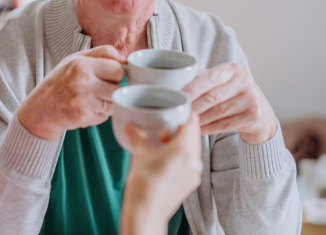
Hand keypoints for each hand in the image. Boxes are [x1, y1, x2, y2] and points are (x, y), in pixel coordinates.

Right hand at [17, 45, 125, 140]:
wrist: (39, 110)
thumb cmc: (59, 83)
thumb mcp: (74, 60)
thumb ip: (101, 54)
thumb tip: (126, 59)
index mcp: (81, 63)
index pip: (117, 67)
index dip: (117, 74)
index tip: (109, 78)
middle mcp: (83, 80)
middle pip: (119, 86)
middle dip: (114, 89)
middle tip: (101, 90)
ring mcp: (83, 99)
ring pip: (114, 103)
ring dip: (107, 104)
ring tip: (91, 101)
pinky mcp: (83, 115)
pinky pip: (104, 116)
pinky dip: (99, 115)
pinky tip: (85, 110)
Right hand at [121, 114, 201, 234]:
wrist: (146, 211)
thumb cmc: (144, 184)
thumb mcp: (139, 154)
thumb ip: (137, 136)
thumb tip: (131, 127)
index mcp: (184, 148)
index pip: (192, 123)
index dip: (185, 115)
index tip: (175, 113)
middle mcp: (194, 159)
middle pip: (193, 135)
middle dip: (180, 130)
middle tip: (164, 130)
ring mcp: (194, 172)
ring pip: (192, 149)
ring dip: (181, 144)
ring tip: (163, 146)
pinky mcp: (191, 182)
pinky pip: (190, 162)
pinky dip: (182, 157)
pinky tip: (166, 161)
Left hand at [182, 63, 276, 143]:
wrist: (260, 112)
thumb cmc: (231, 93)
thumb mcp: (220, 81)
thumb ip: (200, 80)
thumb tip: (173, 84)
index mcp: (232, 69)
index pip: (211, 77)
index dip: (194, 87)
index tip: (180, 96)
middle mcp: (244, 81)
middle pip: (213, 96)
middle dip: (194, 106)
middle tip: (179, 114)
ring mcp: (251, 99)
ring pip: (218, 112)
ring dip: (200, 119)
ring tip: (186, 122)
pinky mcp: (254, 116)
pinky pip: (226, 124)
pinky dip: (210, 128)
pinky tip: (199, 130)